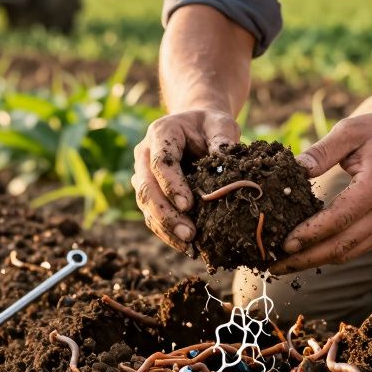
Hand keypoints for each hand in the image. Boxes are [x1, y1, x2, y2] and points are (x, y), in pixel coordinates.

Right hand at [132, 108, 239, 254]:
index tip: (188, 205)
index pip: (160, 162)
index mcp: (161, 133)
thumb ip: (223, 140)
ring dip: (166, 228)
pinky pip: (152, 216)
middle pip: (147, 188)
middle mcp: (144, 155)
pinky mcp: (149, 194)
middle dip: (166, 214)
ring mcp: (143, 175)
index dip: (172, 184)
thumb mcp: (221, 124)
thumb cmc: (210, 126)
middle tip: (189, 234)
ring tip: (188, 246)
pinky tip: (185, 247)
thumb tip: (227, 165)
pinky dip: (167, 233)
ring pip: (146, 206)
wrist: (196, 128)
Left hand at [270, 111, 371, 273]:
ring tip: (284, 263)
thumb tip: (293, 169)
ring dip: (314, 261)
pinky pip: (355, 249)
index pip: (339, 218)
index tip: (284, 244)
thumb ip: (322, 151)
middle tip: (274, 264)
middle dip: (306, 258)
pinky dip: (329, 254)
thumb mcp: (350, 131)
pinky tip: (306, 253)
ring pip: (347, 253)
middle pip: (342, 245)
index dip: (310, 234)